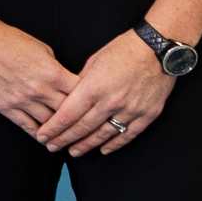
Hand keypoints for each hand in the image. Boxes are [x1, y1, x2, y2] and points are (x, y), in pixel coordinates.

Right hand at [0, 17, 80, 136]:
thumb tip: (66, 85)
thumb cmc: (12, 41)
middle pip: (67, 113)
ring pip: (48, 124)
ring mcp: (21, 100)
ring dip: (59, 132)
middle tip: (85, 129)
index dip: (89, 102)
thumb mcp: (44, 50)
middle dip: (77, 121)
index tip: (92, 108)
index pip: (80, 95)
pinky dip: (38, 134)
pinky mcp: (6, 106)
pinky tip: (45, 138)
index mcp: (53, 73)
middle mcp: (39, 90)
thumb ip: (57, 70)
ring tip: (68, 139)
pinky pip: (27, 126)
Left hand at [40, 29, 178, 156]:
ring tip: (74, 152)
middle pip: (83, 127)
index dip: (54, 128)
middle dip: (64, 140)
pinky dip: (114, 144)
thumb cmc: (124, 50)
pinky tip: (103, 150)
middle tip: (52, 147)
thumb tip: (70, 97)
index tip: (43, 136)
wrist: (158, 48)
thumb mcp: (94, 61)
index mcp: (94, 87)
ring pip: (104, 134)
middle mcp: (111, 102)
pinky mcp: (147, 114)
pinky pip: (128, 134)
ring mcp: (130, 110)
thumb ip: (81, 82)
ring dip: (87, 145)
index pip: (68, 115)